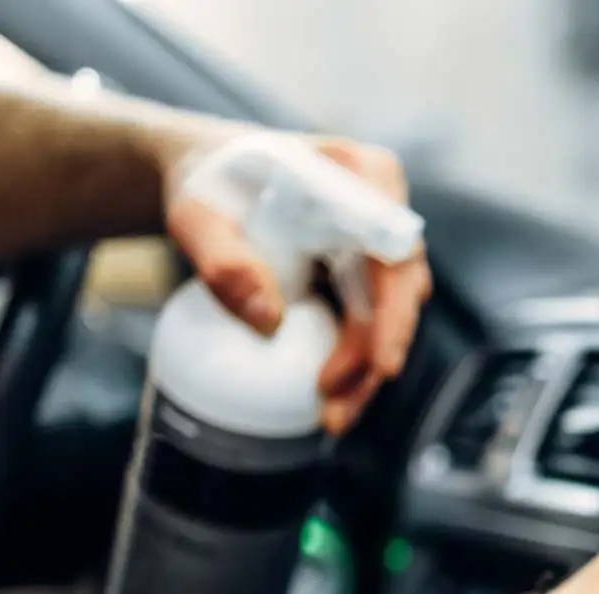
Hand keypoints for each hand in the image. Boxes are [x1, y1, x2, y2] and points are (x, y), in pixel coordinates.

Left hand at [163, 137, 432, 434]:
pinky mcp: (364, 268)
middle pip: (401, 291)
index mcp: (359, 173)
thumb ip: (224, 261)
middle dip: (375, 356)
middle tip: (334, 408)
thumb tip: (268, 322)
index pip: (394, 249)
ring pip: (389, 314)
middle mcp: (384, 204)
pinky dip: (353, 360)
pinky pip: (369, 320)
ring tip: (330, 416)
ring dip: (365, 369)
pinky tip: (330, 396)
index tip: (382, 364)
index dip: (394, 311)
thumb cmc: (203, 182)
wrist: (205, 172)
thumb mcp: (196, 216)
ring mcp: (378, 239)